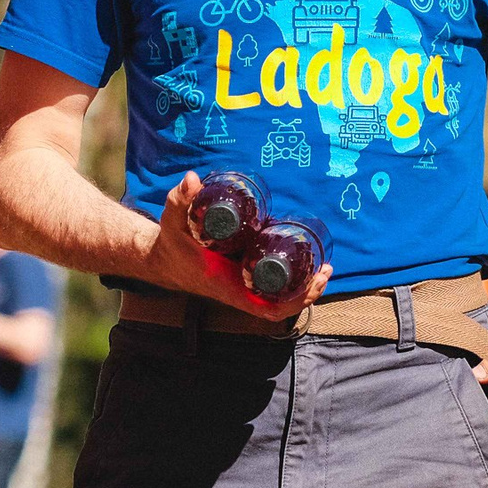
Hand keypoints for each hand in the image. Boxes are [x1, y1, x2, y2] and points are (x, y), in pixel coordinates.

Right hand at [151, 172, 327, 318]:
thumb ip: (181, 200)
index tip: (313, 281)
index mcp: (226, 286)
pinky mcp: (242, 282)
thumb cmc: (171, 243)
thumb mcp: (173, 220)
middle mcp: (237, 292)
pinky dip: (290, 285)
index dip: (293, 300)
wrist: (162, 260)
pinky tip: (305, 267)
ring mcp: (241, 288)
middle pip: (280, 306)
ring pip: (279, 300)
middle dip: (307, 292)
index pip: (265, 307)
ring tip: (324, 268)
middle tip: (326, 268)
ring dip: (303, 289)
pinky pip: (271, 291)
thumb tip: (193, 180)